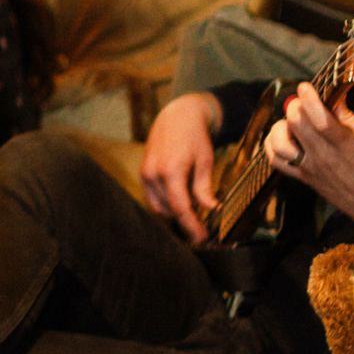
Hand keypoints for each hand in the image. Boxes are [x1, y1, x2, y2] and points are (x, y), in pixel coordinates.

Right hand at [140, 89, 221, 240]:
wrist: (176, 116)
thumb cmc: (194, 136)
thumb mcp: (205, 161)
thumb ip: (204, 188)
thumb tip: (210, 209)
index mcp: (171, 170)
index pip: (180, 207)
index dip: (191, 225)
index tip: (200, 237)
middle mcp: (154, 173)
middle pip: (168, 209)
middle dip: (185, 220)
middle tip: (201, 227)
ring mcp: (145, 173)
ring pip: (158, 206)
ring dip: (174, 212)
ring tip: (192, 210)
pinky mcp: (143, 172)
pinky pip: (152, 197)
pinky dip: (165, 203)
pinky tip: (180, 201)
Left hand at [267, 82, 353, 231]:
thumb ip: (349, 117)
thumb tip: (333, 97)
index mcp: (345, 145)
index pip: (320, 119)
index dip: (309, 99)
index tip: (305, 87)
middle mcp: (324, 157)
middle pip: (296, 124)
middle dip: (295, 107)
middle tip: (302, 102)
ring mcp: (311, 169)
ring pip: (280, 143)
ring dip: (281, 126)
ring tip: (292, 122)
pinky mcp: (303, 178)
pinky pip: (276, 160)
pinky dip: (273, 145)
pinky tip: (282, 137)